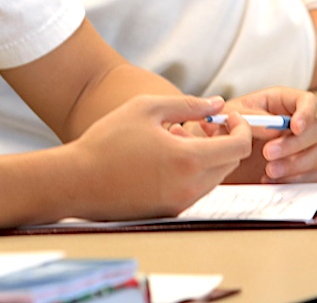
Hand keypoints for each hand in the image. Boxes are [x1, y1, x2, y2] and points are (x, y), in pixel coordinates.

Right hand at [69, 94, 251, 219]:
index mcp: (189, 159)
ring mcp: (179, 204)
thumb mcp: (148, 108)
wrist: (76, 181)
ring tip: (177, 135)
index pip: (238, 147)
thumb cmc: (108, 140)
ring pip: (213, 178)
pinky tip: (166, 155)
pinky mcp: (167, 213)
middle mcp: (189, 187)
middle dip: (224, 140)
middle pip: (229, 164)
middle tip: (204, 122)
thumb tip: (218, 103)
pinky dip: (192, 171)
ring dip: (207, 155)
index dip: (240, 127)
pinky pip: (194, 190)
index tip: (227, 116)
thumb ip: (189, 104)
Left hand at [213, 88, 316, 183]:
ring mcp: (300, 149)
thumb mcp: (228, 117)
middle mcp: (295, 125)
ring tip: (269, 171)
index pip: (308, 101)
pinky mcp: (299, 172)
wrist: (212, 162)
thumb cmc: (220, 132)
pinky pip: (314, 176)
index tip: (294, 127)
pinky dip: (296, 180)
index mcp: (280, 104)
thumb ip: (250, 117)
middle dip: (296, 143)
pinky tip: (271, 180)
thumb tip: (274, 126)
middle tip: (268, 154)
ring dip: (299, 163)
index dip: (307, 113)